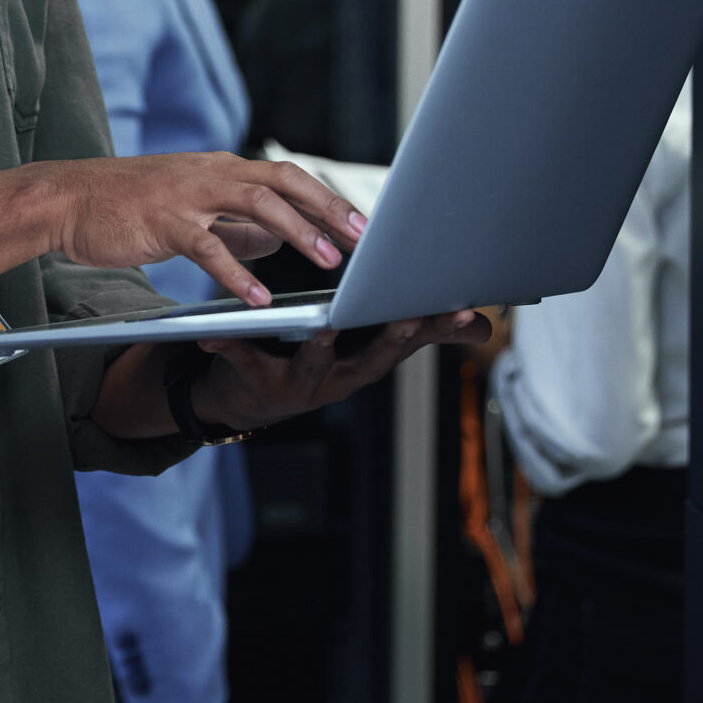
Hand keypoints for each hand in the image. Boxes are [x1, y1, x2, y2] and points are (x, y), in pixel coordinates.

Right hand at [44, 153, 366, 306]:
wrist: (68, 200)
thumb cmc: (129, 206)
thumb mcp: (191, 211)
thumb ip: (236, 225)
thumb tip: (278, 239)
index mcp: (221, 169)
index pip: (287, 178)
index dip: (327, 200)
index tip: (362, 225)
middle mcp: (211, 174)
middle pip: (284, 182)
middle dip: (328, 209)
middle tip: (362, 239)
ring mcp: (188, 195)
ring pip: (256, 204)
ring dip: (297, 233)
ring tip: (327, 262)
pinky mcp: (163, 222)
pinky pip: (208, 247)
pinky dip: (237, 273)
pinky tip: (258, 299)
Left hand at [189, 310, 499, 434]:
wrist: (248, 397)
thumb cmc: (319, 356)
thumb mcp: (370, 347)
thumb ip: (423, 332)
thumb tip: (487, 326)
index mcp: (368, 361)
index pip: (411, 341)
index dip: (439, 326)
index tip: (466, 305)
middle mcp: (341, 379)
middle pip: (373, 360)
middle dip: (393, 337)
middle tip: (411, 315)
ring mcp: (301, 385)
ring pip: (315, 366)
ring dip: (322, 349)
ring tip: (326, 326)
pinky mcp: (257, 381)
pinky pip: (244, 361)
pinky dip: (230, 348)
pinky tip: (215, 335)